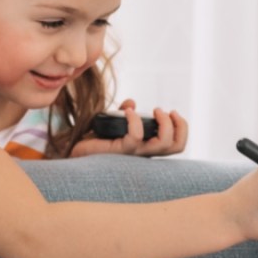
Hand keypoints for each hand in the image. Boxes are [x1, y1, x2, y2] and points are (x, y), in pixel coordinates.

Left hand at [71, 99, 188, 157]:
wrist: (75, 149)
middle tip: (165, 112)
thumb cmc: (95, 138)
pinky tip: (126, 111)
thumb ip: (124, 112)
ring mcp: (133, 154)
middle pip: (176, 146)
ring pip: (162, 144)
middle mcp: (144, 153)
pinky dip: (134, 120)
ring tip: (154, 110)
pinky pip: (135, 137)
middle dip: (179, 125)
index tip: (172, 112)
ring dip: (163, 123)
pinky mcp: (119, 151)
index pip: (176, 145)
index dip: (182, 128)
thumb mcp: (113, 121)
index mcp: (147, 147)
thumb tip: (131, 102)